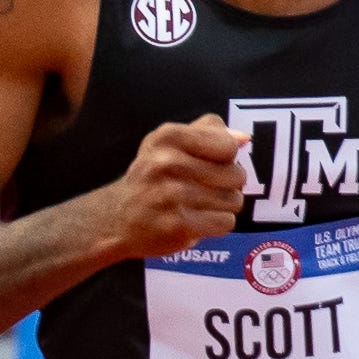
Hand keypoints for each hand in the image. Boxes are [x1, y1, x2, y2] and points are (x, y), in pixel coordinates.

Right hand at [103, 116, 249, 259]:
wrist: (114, 218)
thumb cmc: (151, 177)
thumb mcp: (168, 143)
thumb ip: (208, 132)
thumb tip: (244, 139)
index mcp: (168, 137)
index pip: (228, 146)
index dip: (226, 157)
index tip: (207, 164)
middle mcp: (167, 163)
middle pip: (236, 175)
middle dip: (226, 185)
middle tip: (201, 188)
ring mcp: (172, 196)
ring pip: (234, 200)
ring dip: (221, 206)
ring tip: (197, 205)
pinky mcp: (178, 226)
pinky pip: (225, 222)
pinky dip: (215, 225)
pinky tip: (196, 221)